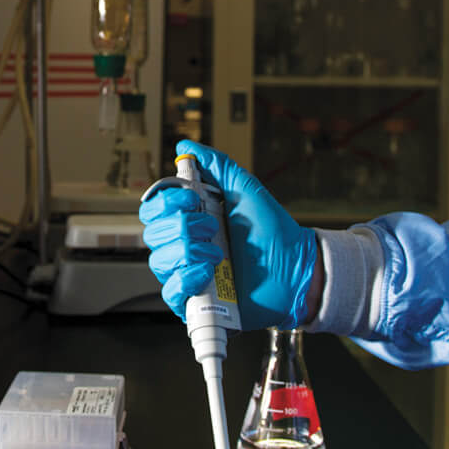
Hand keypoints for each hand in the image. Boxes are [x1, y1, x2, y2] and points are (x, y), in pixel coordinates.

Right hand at [138, 140, 316, 330]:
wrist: (294, 268)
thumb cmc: (272, 231)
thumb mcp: (245, 189)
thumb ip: (217, 166)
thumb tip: (186, 147)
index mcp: (191, 219)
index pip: (154, 209)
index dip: (165, 201)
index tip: (192, 197)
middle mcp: (184, 246)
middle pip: (153, 234)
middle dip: (182, 226)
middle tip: (213, 227)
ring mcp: (188, 274)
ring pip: (159, 261)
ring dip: (187, 252)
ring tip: (217, 254)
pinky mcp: (195, 301)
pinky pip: (170, 293)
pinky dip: (185, 279)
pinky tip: (208, 273)